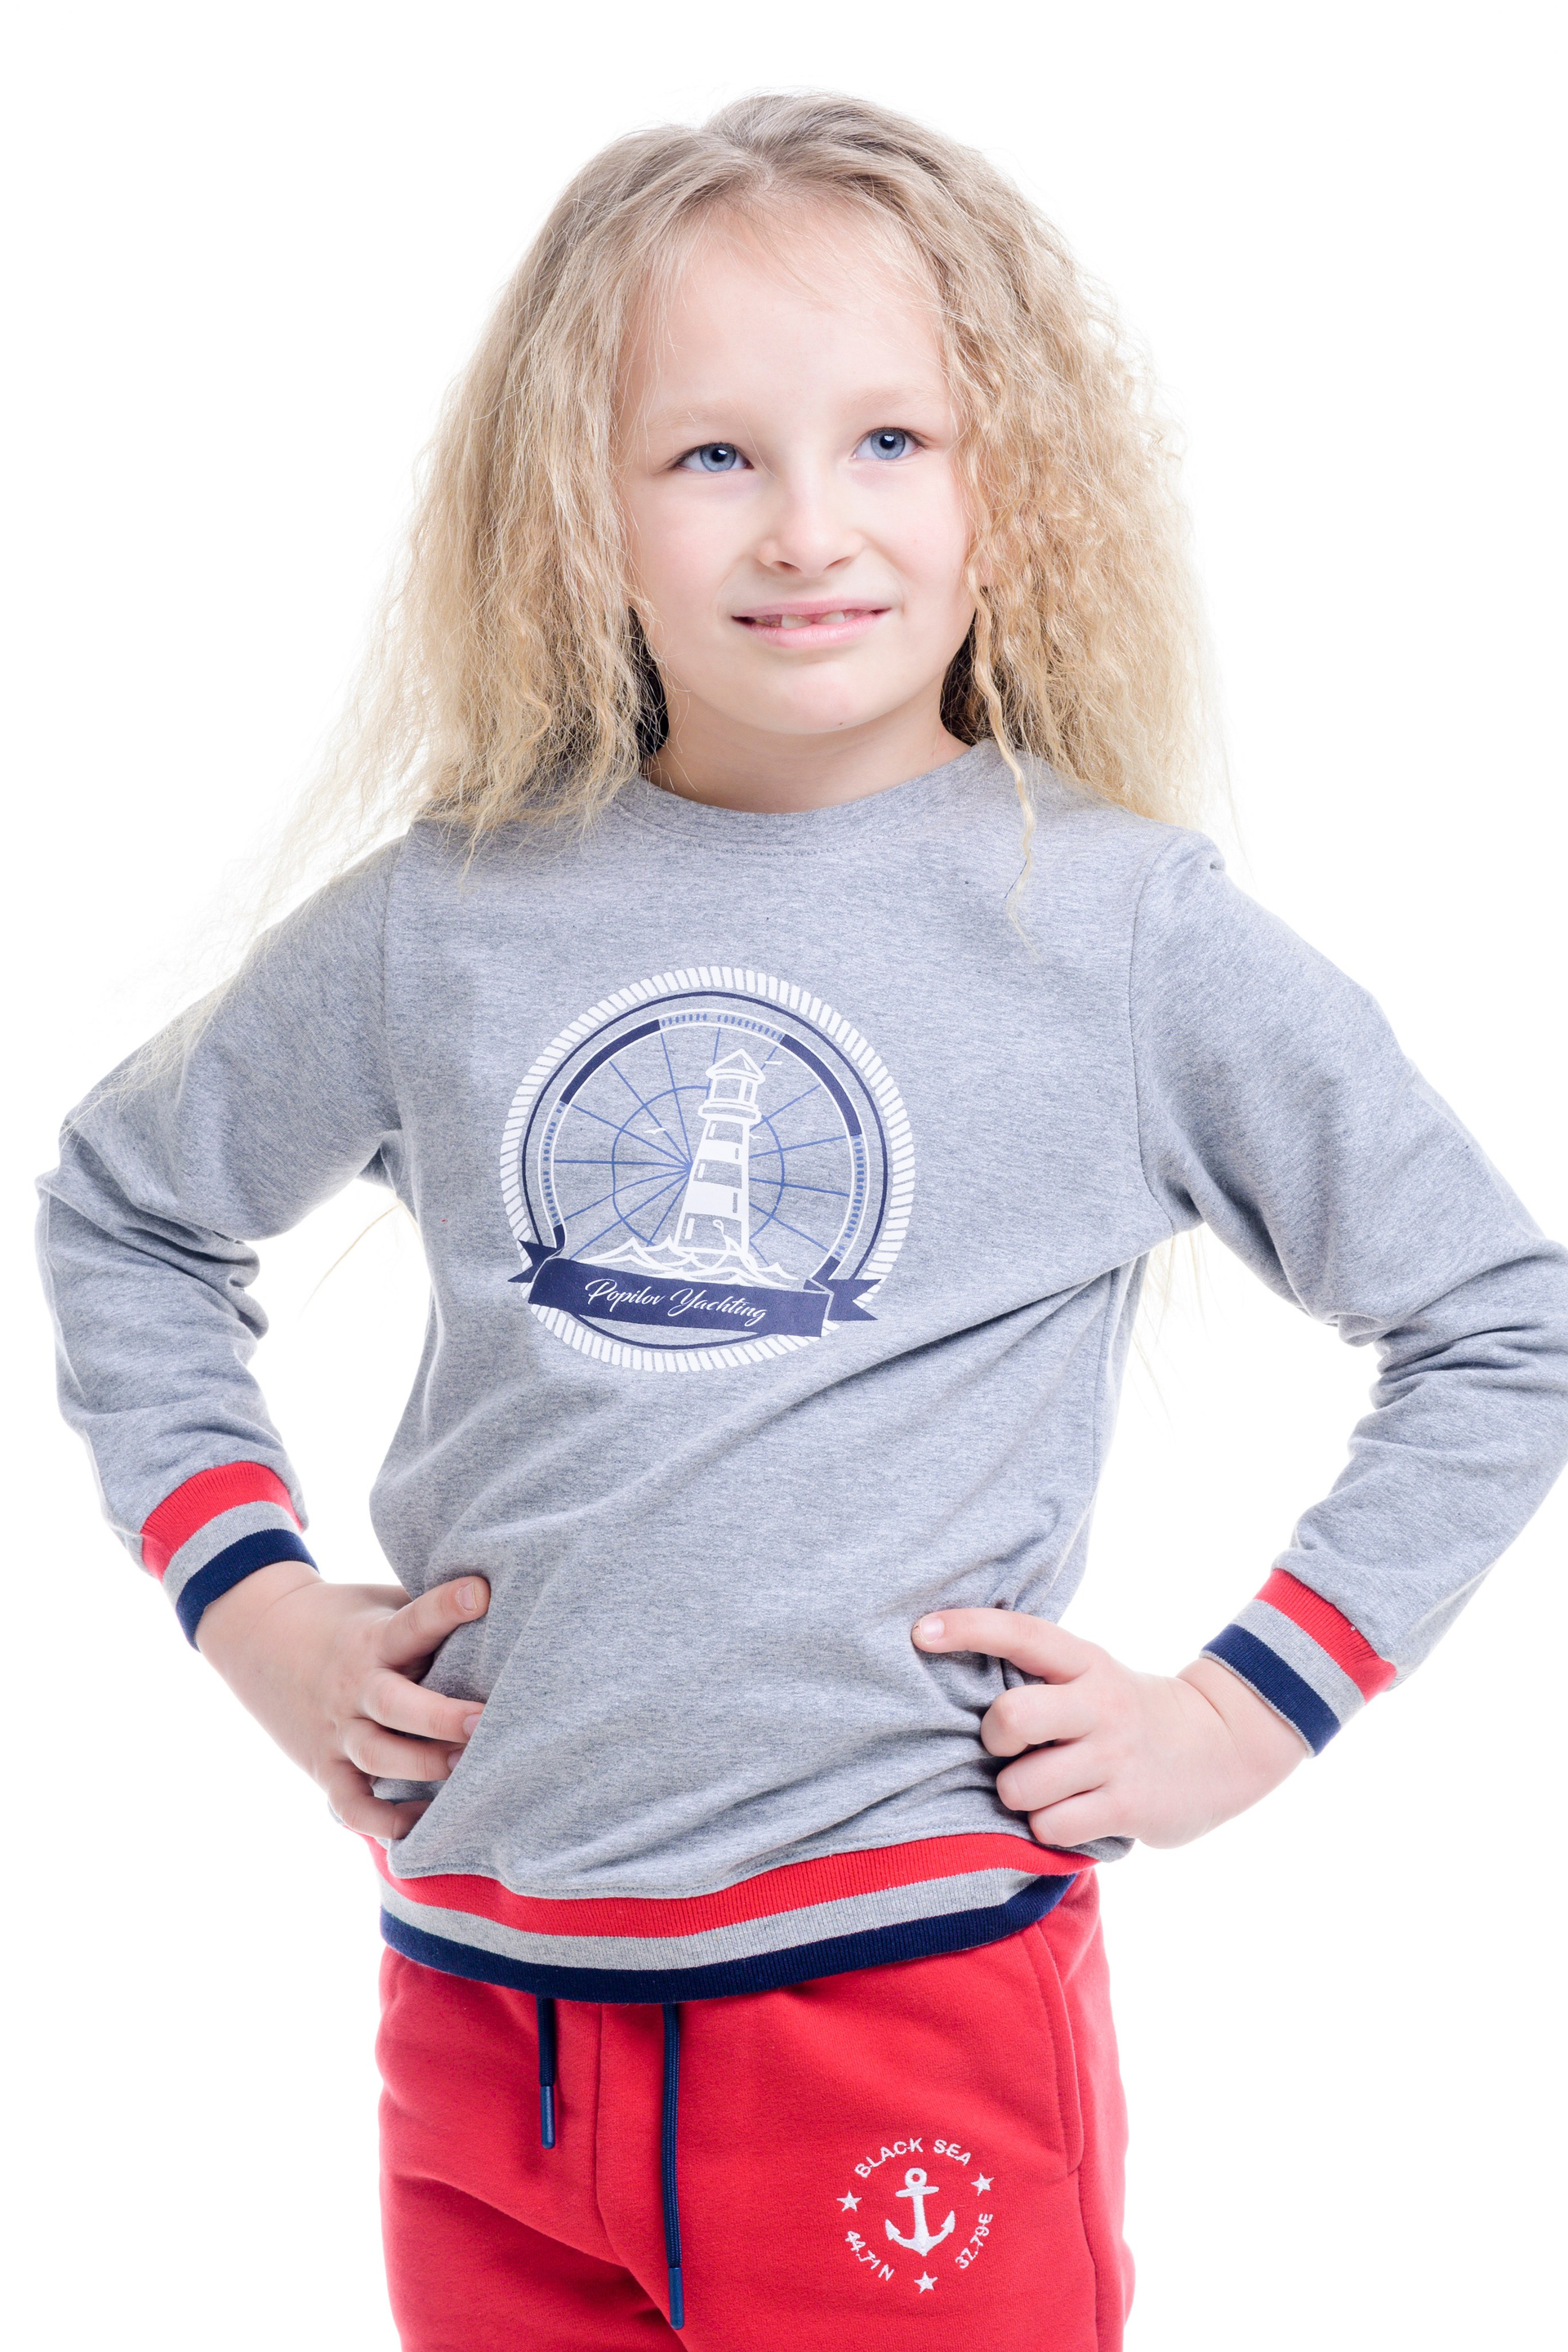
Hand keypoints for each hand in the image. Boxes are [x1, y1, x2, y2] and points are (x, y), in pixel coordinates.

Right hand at [196, 1562, 489, 1838]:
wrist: (258, 1634)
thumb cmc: (343, 1617)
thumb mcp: (380, 1601)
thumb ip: (427, 1611)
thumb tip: (501, 1601)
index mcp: (372, 1639)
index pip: (413, 1622)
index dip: (446, 1607)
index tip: (482, 1593)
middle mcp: (354, 1687)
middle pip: (396, 1706)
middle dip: (441, 1717)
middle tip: (484, 1721)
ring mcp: (337, 1731)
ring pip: (378, 1758)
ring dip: (422, 1768)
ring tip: (467, 1770)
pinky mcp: (324, 1767)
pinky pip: (353, 1807)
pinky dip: (385, 1823)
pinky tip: (424, 1822)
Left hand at [912, 1608, 1306, 1848]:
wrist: (1221, 1748)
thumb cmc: (1126, 1713)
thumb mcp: (1093, 1676)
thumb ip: (1040, 1676)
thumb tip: (952, 1673)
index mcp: (1085, 1662)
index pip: (1021, 1634)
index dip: (968, 1629)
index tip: (920, 1631)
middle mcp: (1099, 1704)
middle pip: (1010, 1719)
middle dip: (993, 1740)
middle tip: (1007, 1748)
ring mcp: (1114, 1756)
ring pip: (1021, 1787)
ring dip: (1019, 1795)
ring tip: (1046, 1788)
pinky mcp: (1126, 1806)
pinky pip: (1050, 1827)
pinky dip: (1047, 1827)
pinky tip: (1070, 1814)